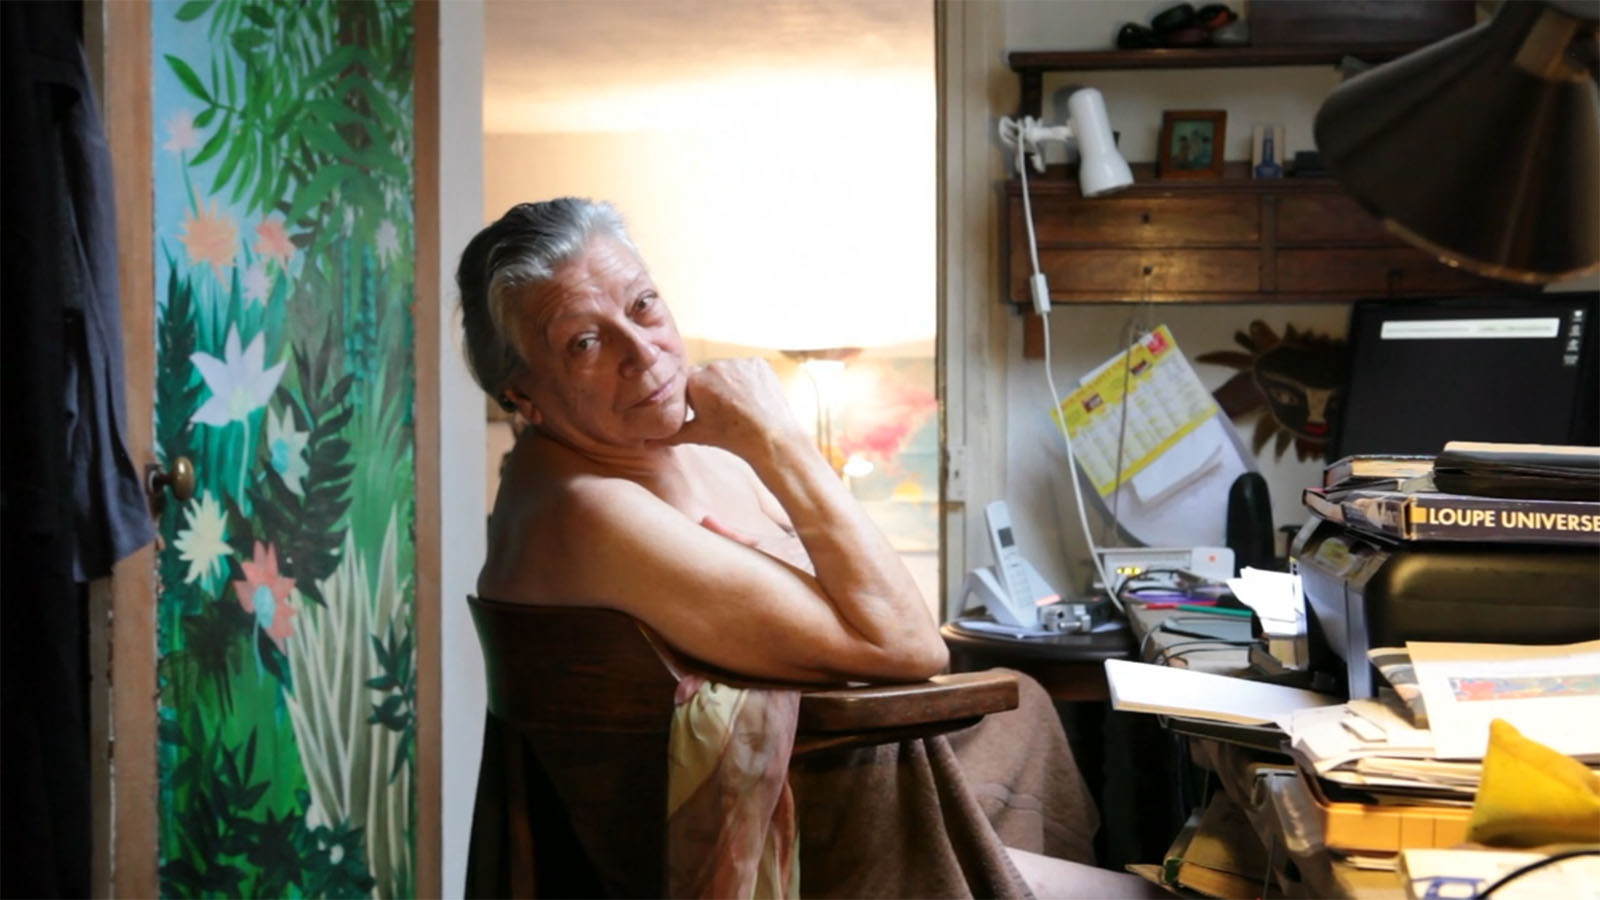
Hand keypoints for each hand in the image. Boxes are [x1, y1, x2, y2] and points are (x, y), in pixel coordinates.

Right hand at [651, 358, 808, 458]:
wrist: (771, 438)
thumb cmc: (733, 437)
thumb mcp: (698, 435)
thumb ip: (671, 434)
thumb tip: (647, 443)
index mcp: (696, 380)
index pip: (688, 381)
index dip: (695, 396)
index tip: (704, 409)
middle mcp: (715, 365)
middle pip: (708, 373)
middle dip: (713, 388)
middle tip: (725, 410)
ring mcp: (739, 362)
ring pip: (729, 369)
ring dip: (731, 382)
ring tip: (741, 405)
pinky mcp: (759, 362)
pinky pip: (749, 367)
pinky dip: (750, 379)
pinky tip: (754, 397)